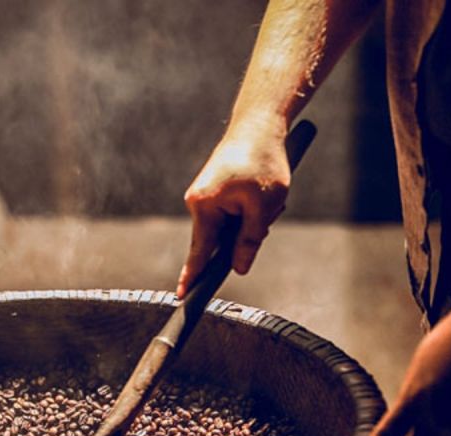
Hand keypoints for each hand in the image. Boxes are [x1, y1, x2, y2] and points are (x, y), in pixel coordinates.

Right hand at [177, 122, 289, 298]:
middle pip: (220, 239)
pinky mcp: (214, 190)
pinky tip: (263, 191)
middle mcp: (198, 201)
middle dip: (247, 233)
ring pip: (229, 225)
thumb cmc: (262, 161)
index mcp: (204, 206)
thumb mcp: (263, 207)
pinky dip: (250, 209)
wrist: (259, 124)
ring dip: (252, 218)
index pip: (199, 252)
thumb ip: (249, 241)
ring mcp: (205, 195)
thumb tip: (239, 267)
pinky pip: (231, 212)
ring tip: (267, 194)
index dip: (193, 277)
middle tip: (268, 210)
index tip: (182, 296)